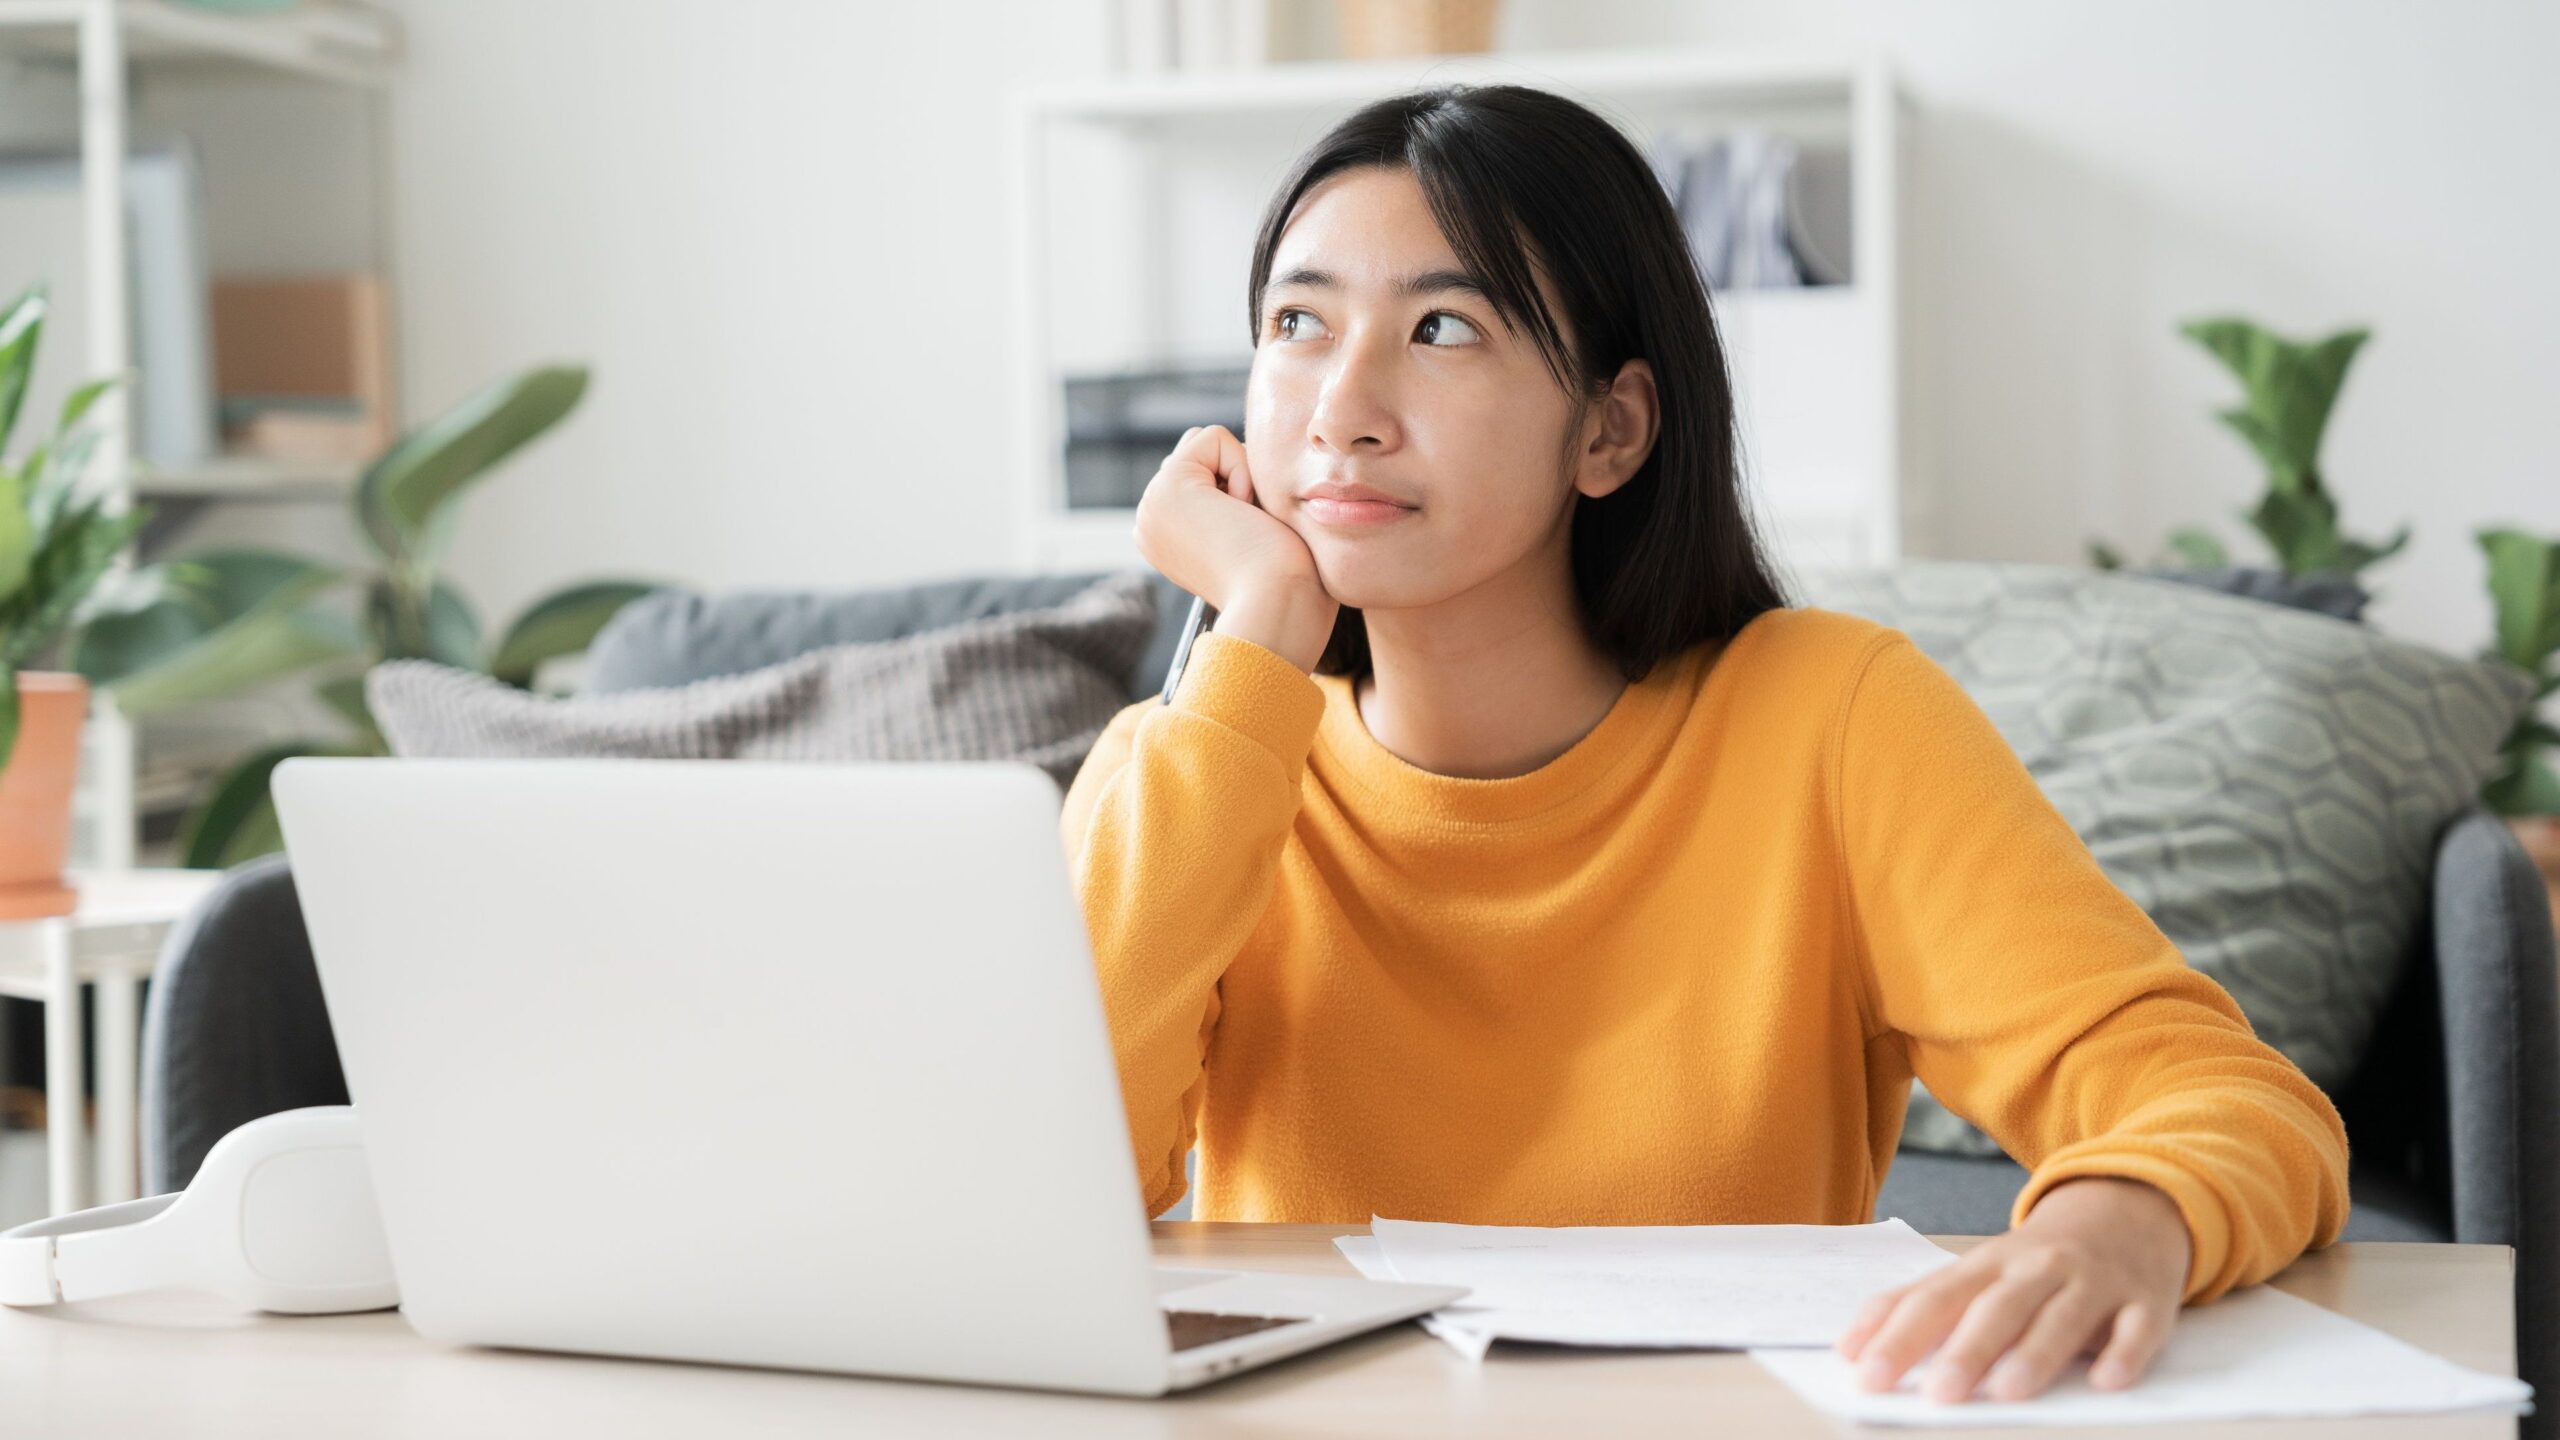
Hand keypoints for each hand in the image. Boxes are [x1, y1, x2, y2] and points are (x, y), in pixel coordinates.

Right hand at [1132, 424, 1338, 670]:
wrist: (1279, 607)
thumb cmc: (1287, 584)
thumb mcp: (1256, 537)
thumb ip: (1238, 505)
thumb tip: (1241, 479)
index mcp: (1169, 537)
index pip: (1206, 474)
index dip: (1244, 489)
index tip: (1251, 539)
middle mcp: (1151, 521)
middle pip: (1204, 455)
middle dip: (1240, 478)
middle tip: (1250, 533)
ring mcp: (1151, 506)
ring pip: (1208, 444)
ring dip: (1243, 476)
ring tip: (1246, 527)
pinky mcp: (1166, 488)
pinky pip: (1213, 437)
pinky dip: (1242, 468)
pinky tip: (1243, 514)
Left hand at [1835, 1176, 2191, 1402]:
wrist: (2129, 1205)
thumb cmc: (2039, 1258)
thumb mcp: (1983, 1270)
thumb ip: (1930, 1304)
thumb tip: (1855, 1349)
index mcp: (1987, 1264)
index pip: (1934, 1298)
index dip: (1898, 1334)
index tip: (1866, 1374)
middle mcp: (2037, 1268)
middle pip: (1996, 1307)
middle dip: (1965, 1349)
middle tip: (1938, 1392)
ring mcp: (2093, 1281)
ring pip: (2061, 1316)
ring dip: (2034, 1353)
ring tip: (2006, 1391)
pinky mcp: (2146, 1299)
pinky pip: (2137, 1327)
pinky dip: (2124, 1353)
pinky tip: (2107, 1380)